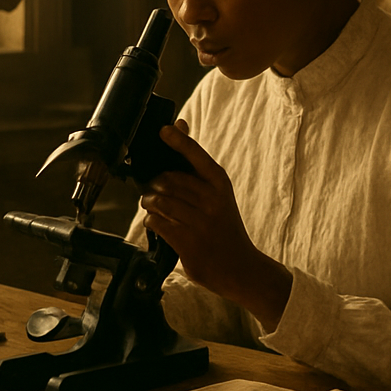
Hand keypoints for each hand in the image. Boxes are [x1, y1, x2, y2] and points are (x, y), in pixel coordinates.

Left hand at [140, 119, 292, 329]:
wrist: (240, 266)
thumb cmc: (224, 225)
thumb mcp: (217, 192)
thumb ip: (195, 163)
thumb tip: (180, 124)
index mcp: (220, 184)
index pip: (197, 155)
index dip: (178, 141)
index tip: (164, 130)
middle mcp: (212, 200)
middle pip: (168, 180)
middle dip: (153, 185)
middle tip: (153, 192)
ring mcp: (200, 222)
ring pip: (159, 201)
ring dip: (149, 204)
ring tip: (153, 208)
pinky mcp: (188, 242)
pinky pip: (157, 222)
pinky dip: (151, 222)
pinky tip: (158, 224)